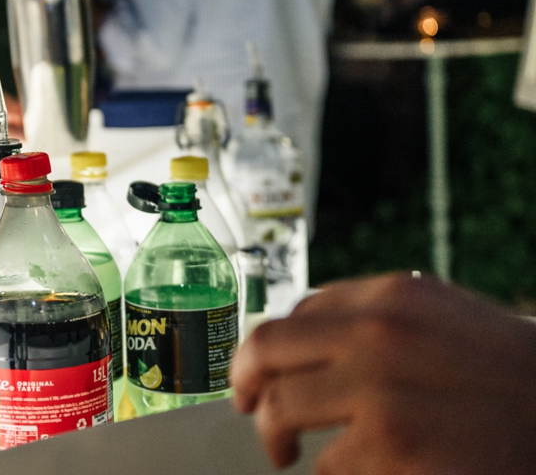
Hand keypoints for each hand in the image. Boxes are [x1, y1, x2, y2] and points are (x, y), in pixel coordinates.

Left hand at [232, 272, 535, 473]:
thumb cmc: (508, 375)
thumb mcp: (444, 319)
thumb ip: (377, 320)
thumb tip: (306, 341)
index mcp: (391, 295)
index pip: (298, 312)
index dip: (271, 346)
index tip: (260, 370)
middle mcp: (378, 333)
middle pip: (266, 351)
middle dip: (244, 383)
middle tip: (246, 407)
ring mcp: (382, 391)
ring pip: (282, 412)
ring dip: (277, 439)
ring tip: (288, 455)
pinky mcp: (393, 447)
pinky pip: (328, 465)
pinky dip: (335, 473)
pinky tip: (363, 471)